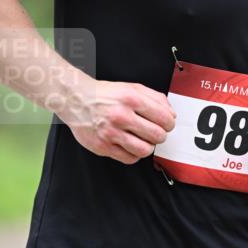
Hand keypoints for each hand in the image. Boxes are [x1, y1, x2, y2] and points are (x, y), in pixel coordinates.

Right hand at [56, 74, 175, 163]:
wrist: (76, 101)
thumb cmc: (105, 95)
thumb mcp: (132, 88)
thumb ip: (155, 98)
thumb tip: (171, 113)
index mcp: (131, 99)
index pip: (164, 118)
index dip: (170, 123)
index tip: (167, 124)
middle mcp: (121, 115)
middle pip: (157, 135)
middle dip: (160, 135)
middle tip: (155, 132)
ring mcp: (111, 133)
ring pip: (145, 150)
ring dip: (149, 146)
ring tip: (144, 140)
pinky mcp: (103, 146)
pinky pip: (130, 158)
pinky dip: (135, 154)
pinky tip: (131, 145)